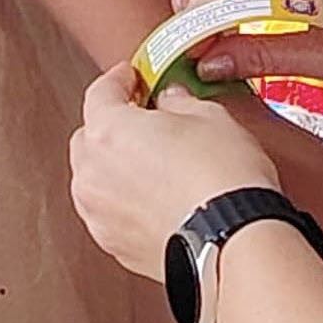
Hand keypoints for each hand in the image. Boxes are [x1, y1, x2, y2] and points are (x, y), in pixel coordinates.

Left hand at [70, 65, 279, 282]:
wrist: (233, 242)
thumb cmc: (222, 182)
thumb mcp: (211, 117)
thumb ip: (180, 102)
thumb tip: (172, 101)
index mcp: (108, 131)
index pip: (100, 92)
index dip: (119, 80)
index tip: (131, 77)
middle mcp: (93, 173)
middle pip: (89, 137)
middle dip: (113, 126)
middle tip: (147, 121)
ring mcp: (99, 214)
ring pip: (96, 179)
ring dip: (116, 167)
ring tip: (157, 164)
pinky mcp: (115, 245)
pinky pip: (111, 212)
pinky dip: (126, 202)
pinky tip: (159, 199)